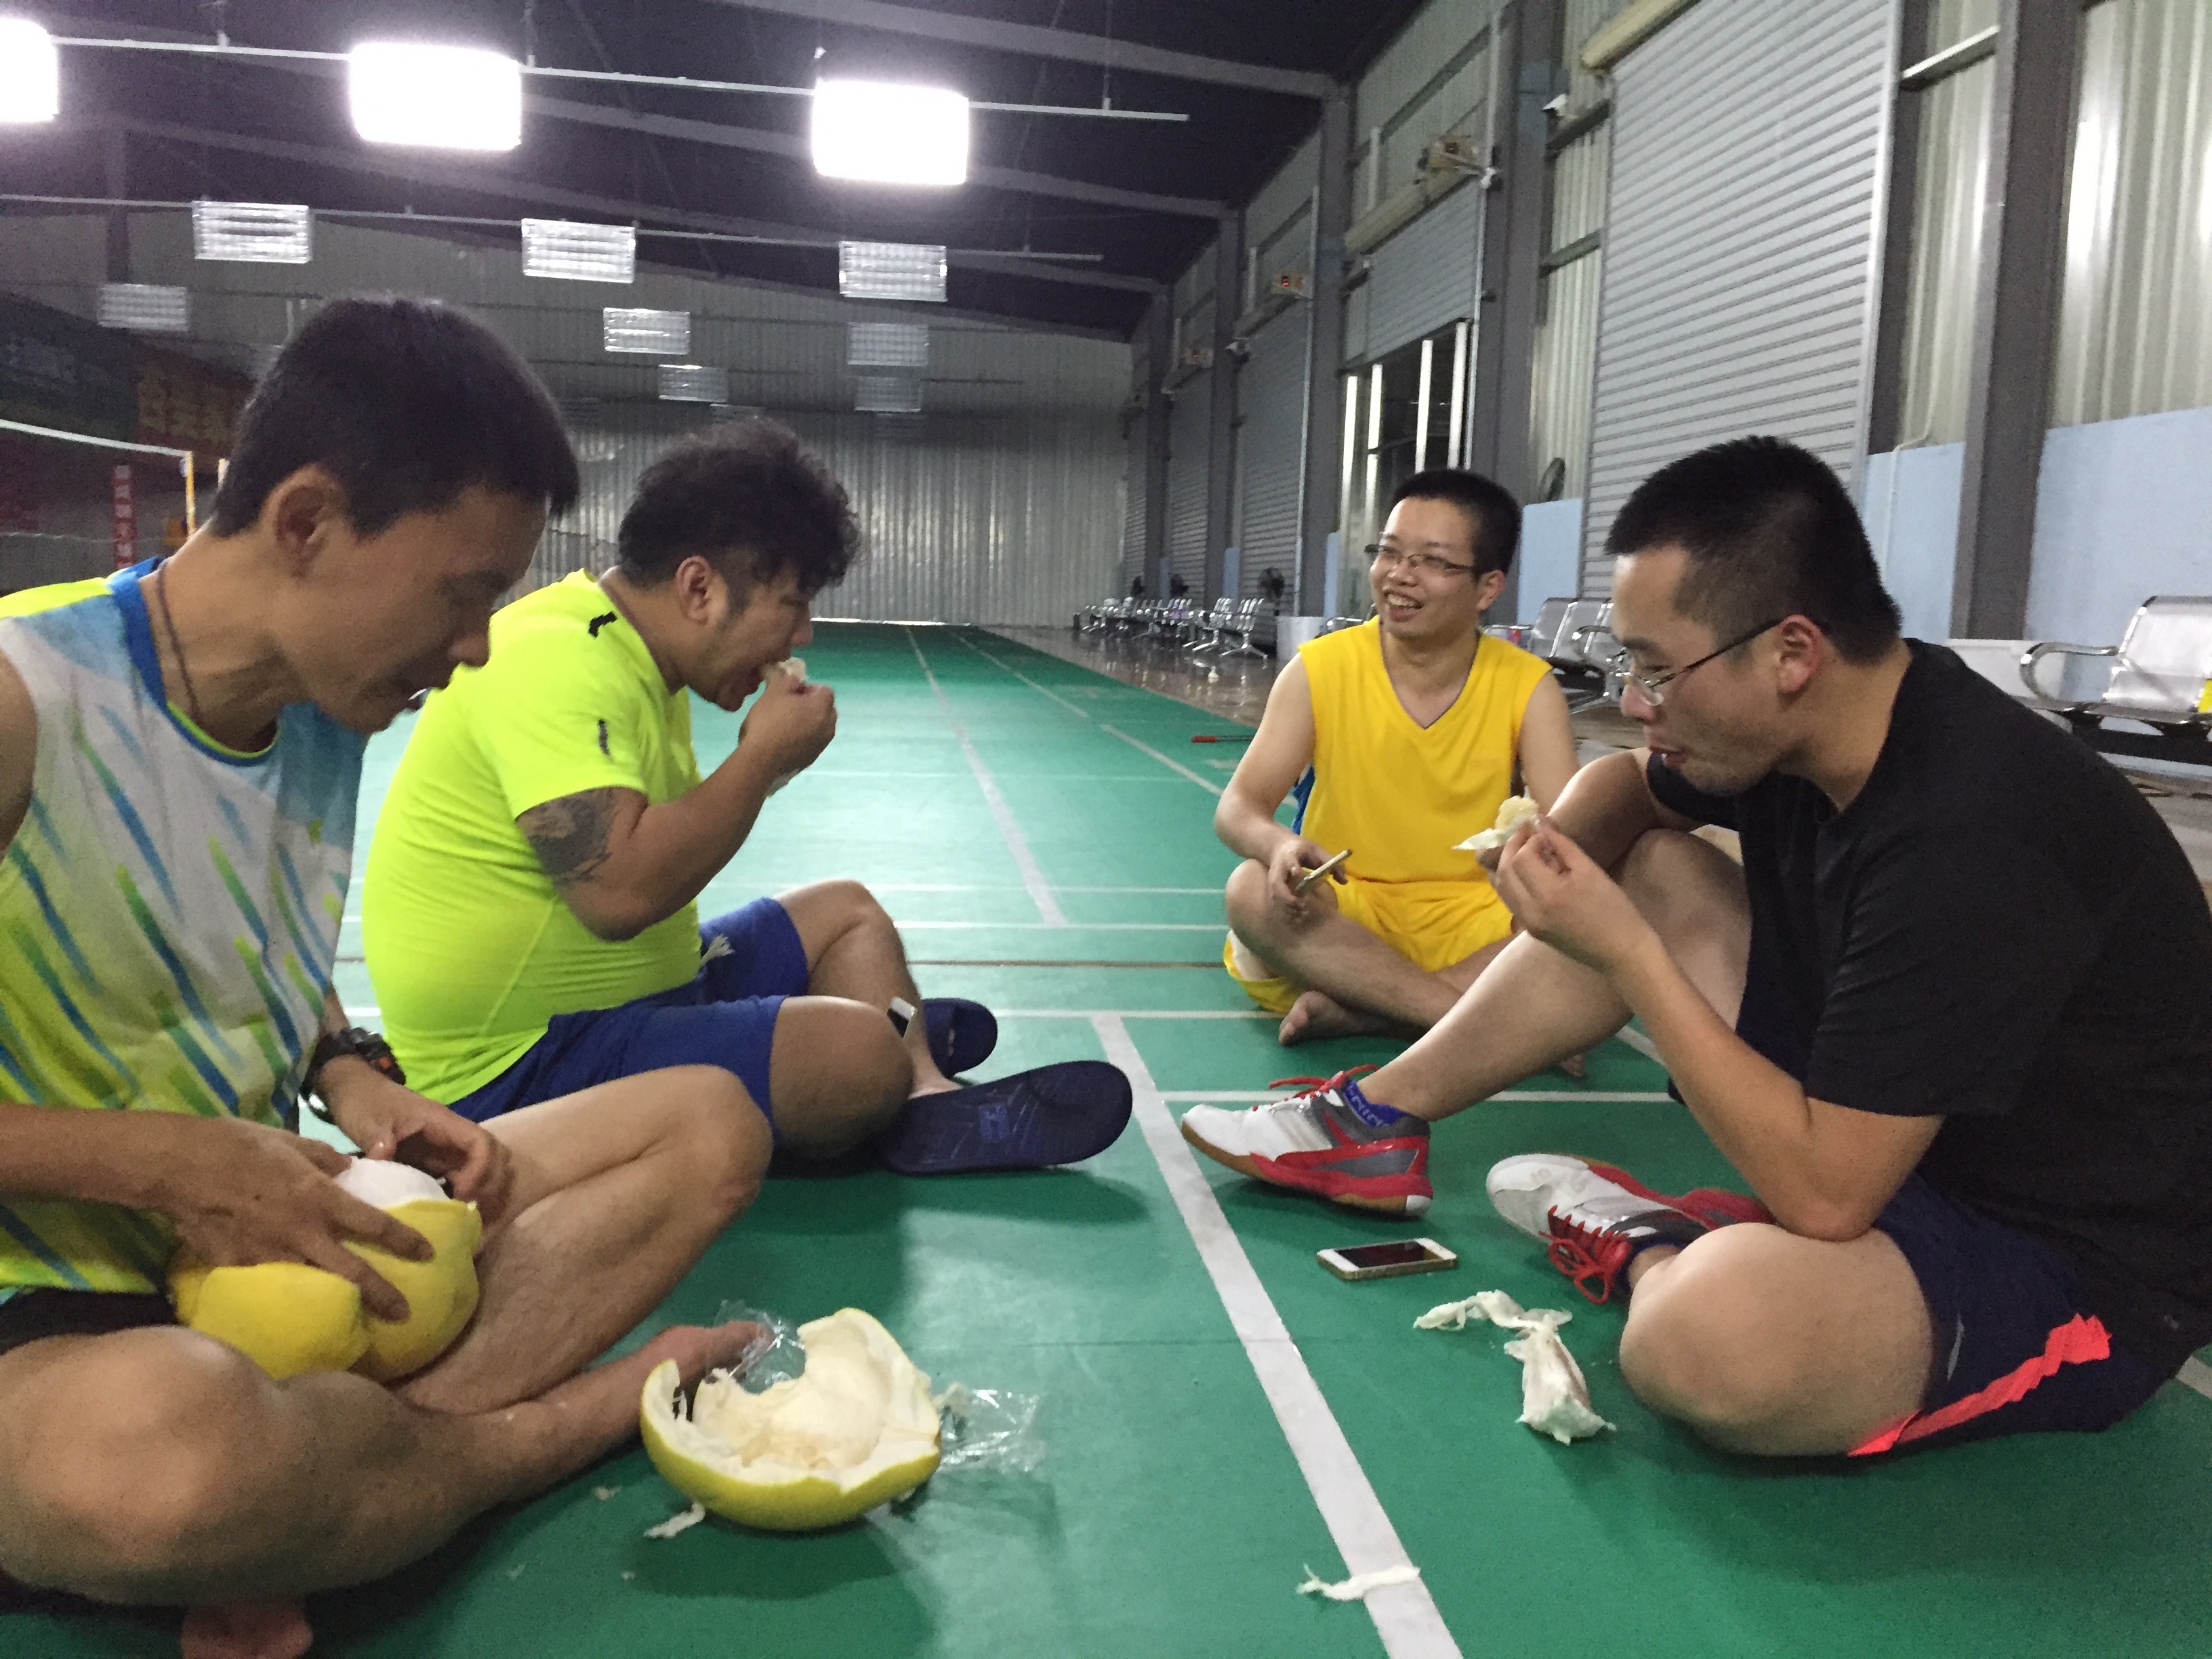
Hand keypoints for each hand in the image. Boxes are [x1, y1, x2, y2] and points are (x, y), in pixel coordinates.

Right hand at [153, 1117, 427, 1321]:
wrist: (181, 1165)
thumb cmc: (239, 1145)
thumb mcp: (291, 1142)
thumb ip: (325, 1159)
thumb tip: (348, 1169)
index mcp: (320, 1198)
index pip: (375, 1225)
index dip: (405, 1241)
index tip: (428, 1253)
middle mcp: (303, 1233)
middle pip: (353, 1273)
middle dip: (383, 1296)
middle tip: (404, 1314)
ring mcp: (270, 1255)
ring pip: (313, 1287)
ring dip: (336, 1304)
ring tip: (354, 1320)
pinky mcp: (238, 1268)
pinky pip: (269, 1284)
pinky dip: (284, 1295)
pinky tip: (292, 1304)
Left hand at [325, 1064, 515, 1224]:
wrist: (353, 1092)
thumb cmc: (364, 1101)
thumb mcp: (368, 1120)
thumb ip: (377, 1140)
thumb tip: (383, 1163)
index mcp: (442, 1123)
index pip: (481, 1143)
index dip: (481, 1170)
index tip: (462, 1195)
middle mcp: (450, 1137)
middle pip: (491, 1157)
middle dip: (487, 1185)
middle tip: (467, 1212)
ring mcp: (442, 1150)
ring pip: (477, 1170)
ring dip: (475, 1193)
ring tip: (457, 1218)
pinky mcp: (431, 1161)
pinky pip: (456, 1179)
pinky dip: (457, 1197)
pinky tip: (441, 1215)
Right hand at [738, 670, 836, 780]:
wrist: (760, 762)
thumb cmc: (767, 722)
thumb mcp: (774, 692)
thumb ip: (787, 679)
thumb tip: (794, 675)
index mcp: (822, 708)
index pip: (825, 689)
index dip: (808, 687)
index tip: (790, 693)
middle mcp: (828, 727)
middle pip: (825, 708)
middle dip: (810, 705)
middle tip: (787, 706)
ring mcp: (821, 745)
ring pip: (819, 726)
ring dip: (807, 722)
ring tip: (784, 724)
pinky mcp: (812, 759)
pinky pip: (812, 741)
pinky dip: (803, 738)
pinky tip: (783, 740)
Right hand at [1265, 835, 1337, 913]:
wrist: (1280, 847)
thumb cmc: (1302, 849)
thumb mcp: (1317, 850)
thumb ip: (1331, 863)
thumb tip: (1344, 881)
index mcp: (1289, 856)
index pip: (1289, 862)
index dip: (1293, 868)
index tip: (1298, 873)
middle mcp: (1278, 869)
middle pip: (1277, 884)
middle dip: (1288, 896)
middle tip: (1302, 904)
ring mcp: (1273, 880)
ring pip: (1276, 895)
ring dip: (1287, 906)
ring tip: (1302, 913)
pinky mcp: (1273, 888)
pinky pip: (1277, 901)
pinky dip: (1286, 909)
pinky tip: (1297, 915)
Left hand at [1491, 818, 1657, 976]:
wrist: (1621, 951)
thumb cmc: (1613, 909)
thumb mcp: (1590, 871)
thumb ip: (1562, 845)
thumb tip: (1541, 821)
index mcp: (1547, 896)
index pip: (1521, 859)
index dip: (1529, 840)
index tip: (1544, 833)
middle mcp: (1529, 912)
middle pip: (1504, 872)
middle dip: (1512, 848)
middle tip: (1527, 833)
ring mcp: (1527, 924)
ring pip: (1501, 888)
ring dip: (1508, 864)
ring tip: (1526, 849)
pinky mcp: (1530, 930)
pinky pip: (1511, 901)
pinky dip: (1513, 881)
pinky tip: (1529, 872)